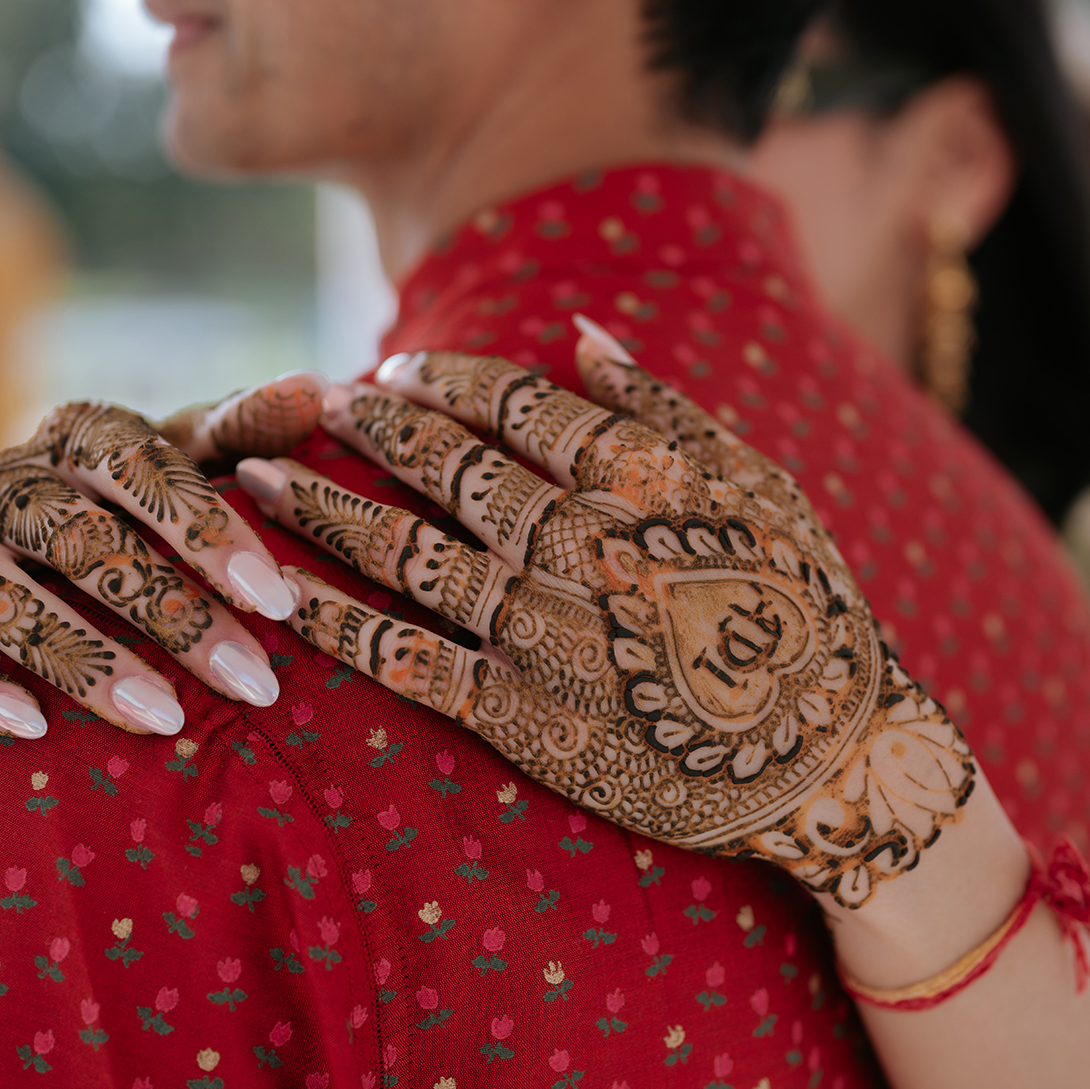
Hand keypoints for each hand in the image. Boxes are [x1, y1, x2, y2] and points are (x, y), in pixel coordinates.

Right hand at [0, 375, 322, 737]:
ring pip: (0, 593)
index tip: (277, 599)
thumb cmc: (126, 507)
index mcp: (75, 435)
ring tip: (165, 718)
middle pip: (80, 538)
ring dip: (83, 657)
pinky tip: (30, 727)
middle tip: (251, 680)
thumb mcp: (182, 464)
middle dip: (171, 614)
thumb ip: (242, 434)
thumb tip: (316, 388)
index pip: (141, 467)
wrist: (5, 543)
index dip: (209, 530)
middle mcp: (0, 478)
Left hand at [237, 325, 974, 907]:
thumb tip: (579, 329)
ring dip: (325, 514)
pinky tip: (280, 602)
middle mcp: (580, 545)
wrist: (832, 758)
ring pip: (411, 556)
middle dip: (367, 430)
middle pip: (447, 470)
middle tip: (308, 403)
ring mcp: (546, 632)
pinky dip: (340, 630)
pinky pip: (412, 664)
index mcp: (637, 478)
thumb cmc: (805, 610)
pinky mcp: (524, 717)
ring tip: (257, 480)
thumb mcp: (761, 484)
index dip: (441, 381)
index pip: (514, 407)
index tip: (394, 370)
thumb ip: (667, 407)